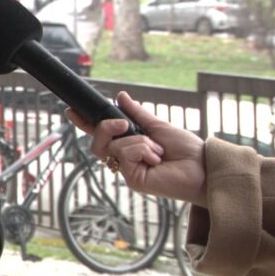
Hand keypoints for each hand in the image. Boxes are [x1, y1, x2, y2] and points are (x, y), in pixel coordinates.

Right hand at [65, 91, 208, 206]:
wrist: (203, 167)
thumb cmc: (186, 149)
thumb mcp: (158, 125)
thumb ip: (137, 113)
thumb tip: (120, 96)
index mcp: (129, 144)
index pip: (102, 134)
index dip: (85, 123)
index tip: (71, 110)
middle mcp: (125, 158)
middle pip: (97, 141)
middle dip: (105, 127)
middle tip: (123, 123)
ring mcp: (127, 170)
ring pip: (111, 146)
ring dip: (136, 141)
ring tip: (157, 149)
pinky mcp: (132, 179)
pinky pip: (124, 154)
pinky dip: (141, 149)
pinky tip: (157, 158)